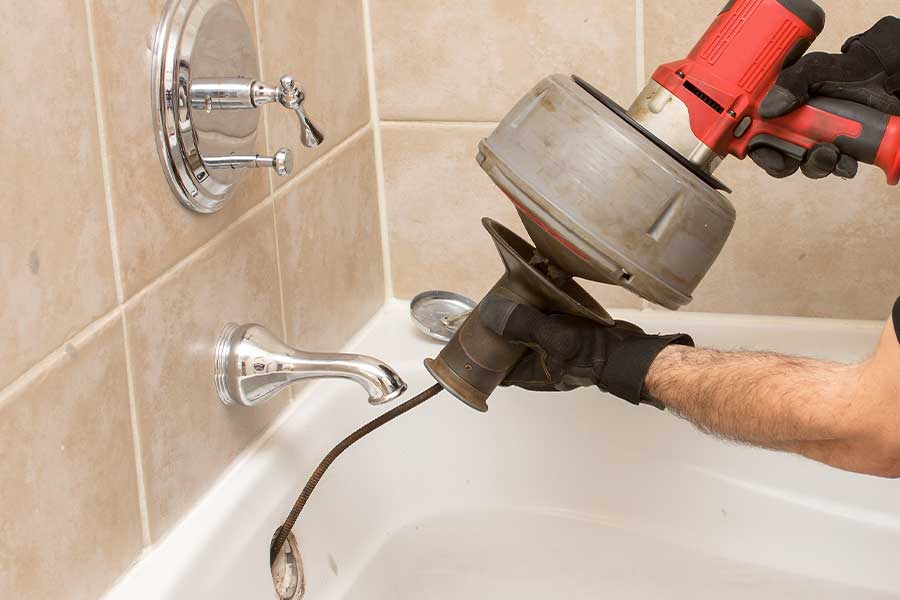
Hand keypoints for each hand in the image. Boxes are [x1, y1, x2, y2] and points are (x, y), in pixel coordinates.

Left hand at [479, 297, 692, 406]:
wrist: (627, 350)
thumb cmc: (593, 353)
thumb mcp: (551, 335)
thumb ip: (521, 325)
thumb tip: (492, 315)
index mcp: (531, 373)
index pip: (496, 367)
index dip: (481, 352)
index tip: (471, 334)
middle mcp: (540, 366)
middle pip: (508, 350)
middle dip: (497, 332)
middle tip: (488, 311)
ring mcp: (553, 354)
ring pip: (525, 337)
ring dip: (517, 321)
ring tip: (506, 300)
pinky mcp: (565, 340)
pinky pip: (543, 327)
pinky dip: (536, 314)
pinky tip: (536, 298)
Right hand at [752, 16, 899, 179]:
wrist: (880, 75)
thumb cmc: (841, 70)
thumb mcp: (812, 69)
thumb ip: (790, 83)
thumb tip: (769, 108)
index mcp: (779, 113)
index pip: (756, 138)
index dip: (758, 151)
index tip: (769, 155)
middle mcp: (794, 131)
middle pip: (779, 159)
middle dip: (789, 163)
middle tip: (803, 155)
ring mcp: (817, 142)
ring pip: (808, 167)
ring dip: (818, 165)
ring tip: (832, 153)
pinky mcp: (840, 150)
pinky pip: (836, 168)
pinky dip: (841, 168)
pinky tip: (848, 160)